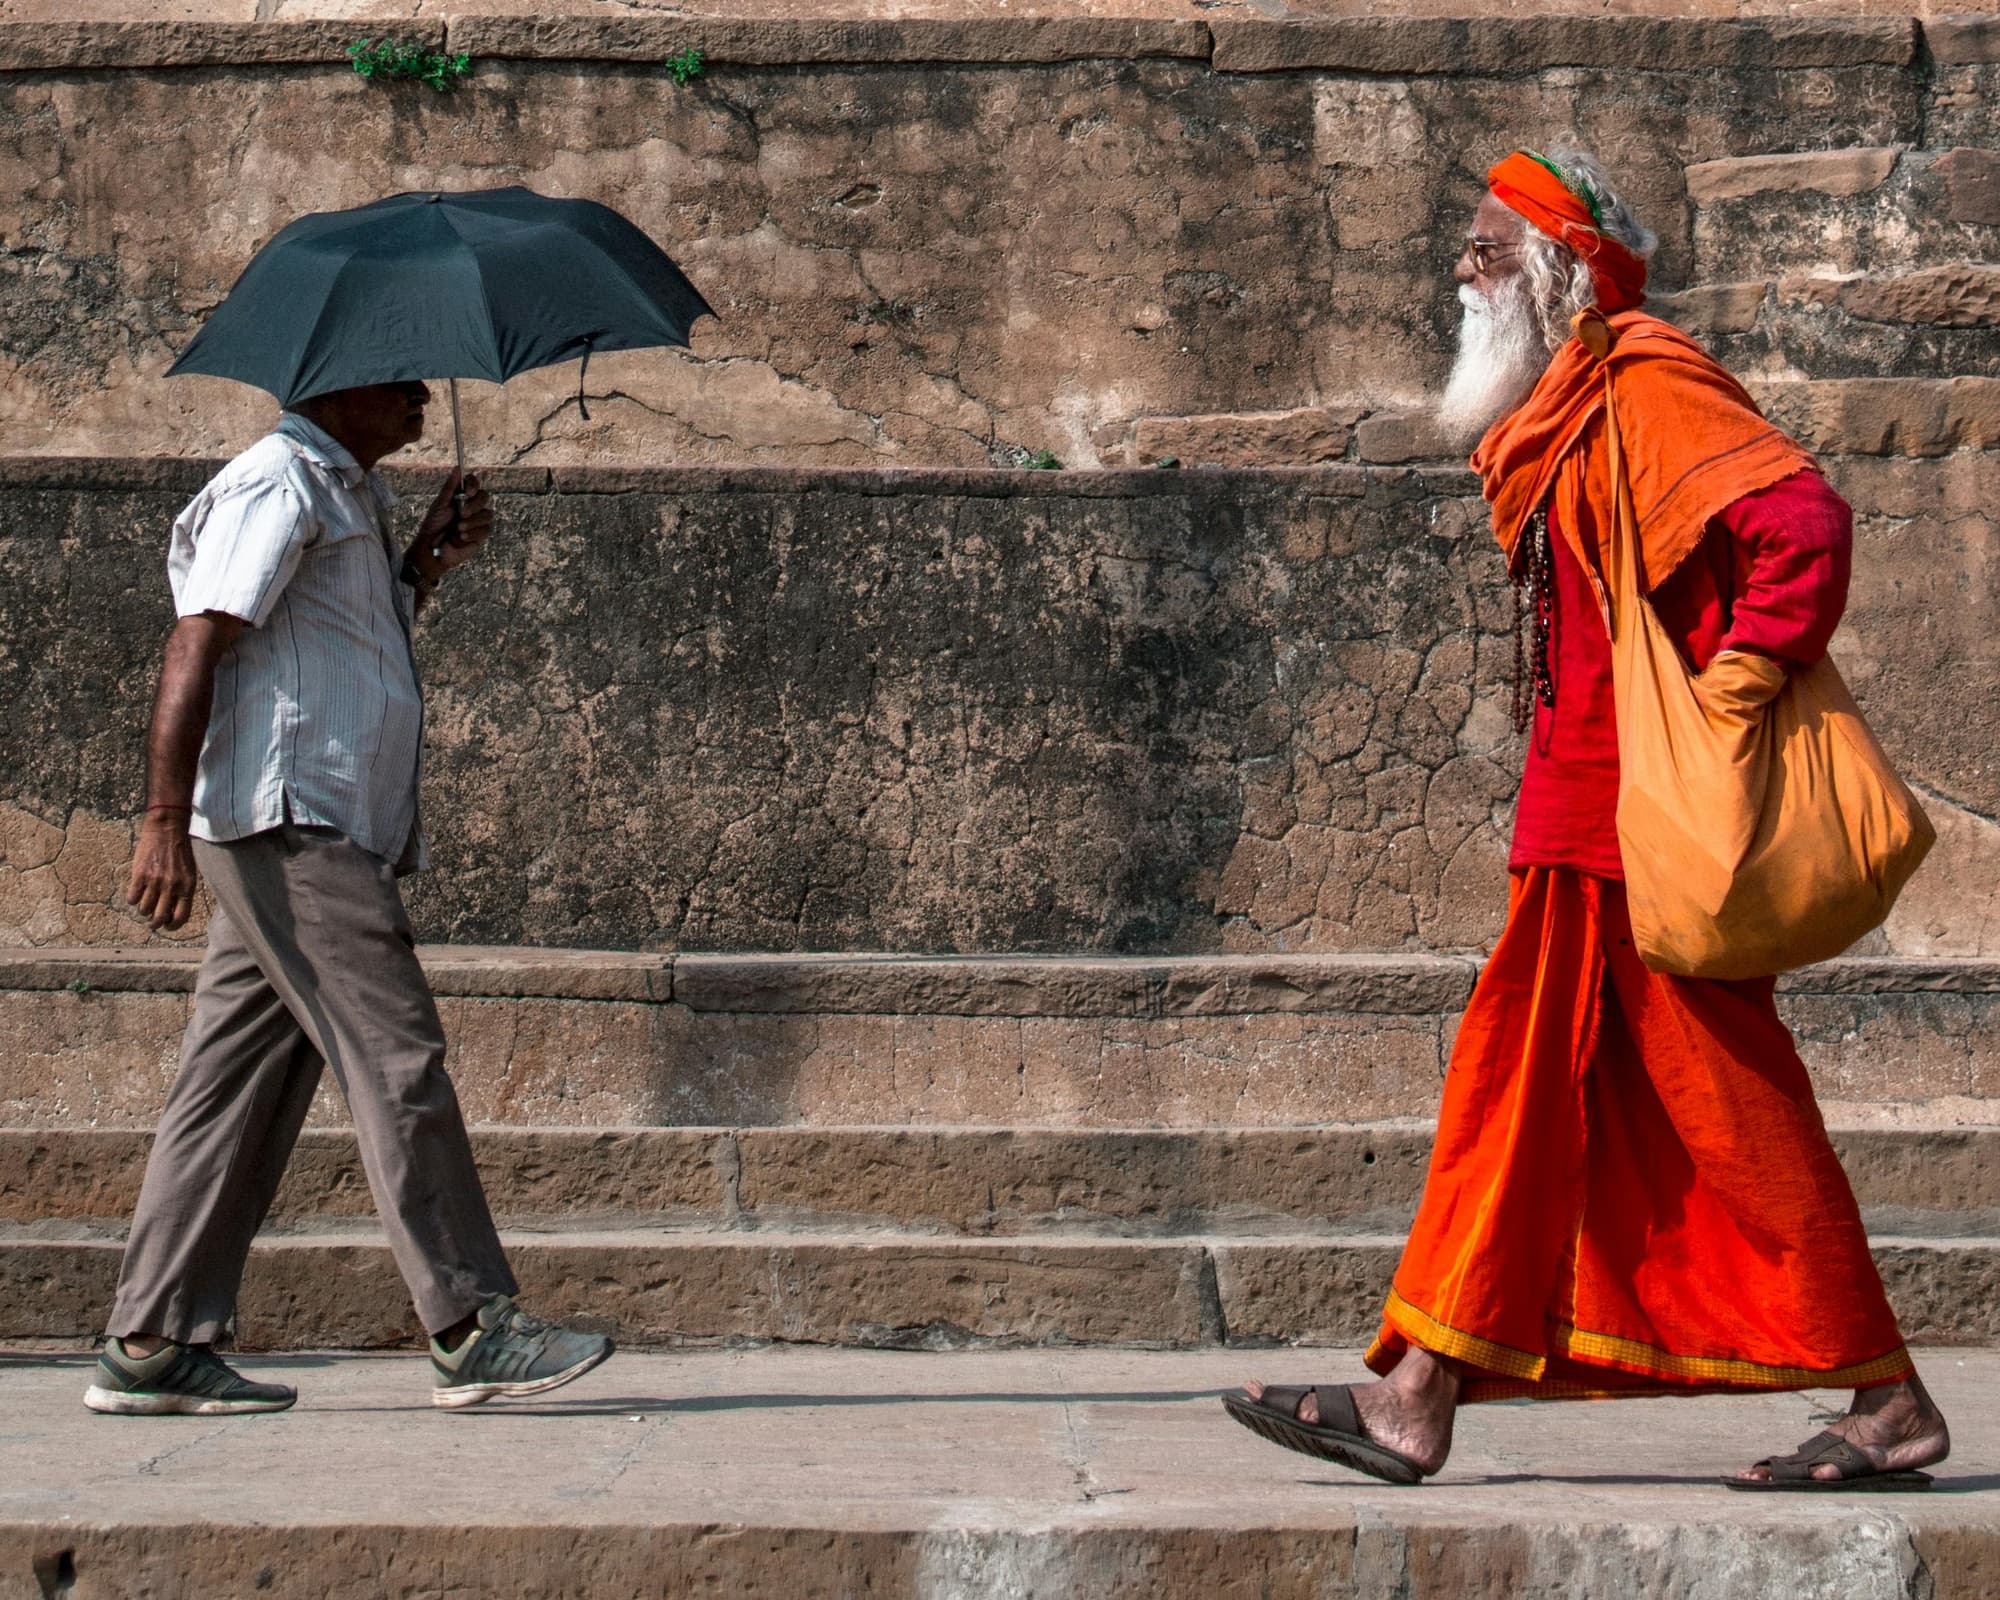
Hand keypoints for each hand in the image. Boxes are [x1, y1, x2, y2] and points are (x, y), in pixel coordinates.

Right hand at [127, 814, 199, 930]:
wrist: (167, 830)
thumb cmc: (180, 851)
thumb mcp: (189, 872)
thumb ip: (183, 891)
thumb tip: (174, 911)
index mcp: (187, 887)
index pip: (181, 917)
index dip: (172, 926)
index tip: (167, 926)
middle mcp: (171, 887)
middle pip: (159, 917)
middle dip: (155, 923)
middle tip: (151, 921)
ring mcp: (155, 881)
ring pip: (144, 910)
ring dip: (143, 910)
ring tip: (144, 904)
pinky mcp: (139, 875)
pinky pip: (132, 898)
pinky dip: (132, 900)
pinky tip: (135, 894)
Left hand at [409, 470, 494, 582]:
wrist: (433, 550)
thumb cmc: (433, 526)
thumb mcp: (440, 504)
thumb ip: (450, 487)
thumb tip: (457, 468)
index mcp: (461, 496)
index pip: (474, 484)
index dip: (474, 485)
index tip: (468, 492)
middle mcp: (471, 506)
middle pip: (484, 497)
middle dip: (474, 506)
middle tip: (461, 514)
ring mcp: (477, 520)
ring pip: (487, 514)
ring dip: (472, 522)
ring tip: (458, 529)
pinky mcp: (481, 535)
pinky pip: (485, 529)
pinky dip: (472, 533)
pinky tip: (461, 538)